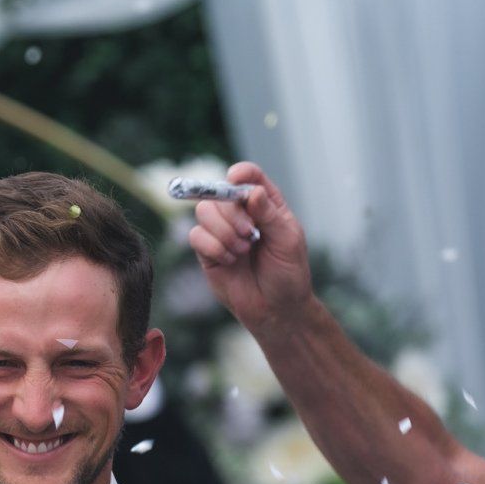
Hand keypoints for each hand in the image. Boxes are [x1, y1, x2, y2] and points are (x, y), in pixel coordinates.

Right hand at [185, 162, 314, 329]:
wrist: (275, 310)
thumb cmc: (288, 274)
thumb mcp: (288, 241)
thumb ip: (269, 214)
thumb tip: (251, 191)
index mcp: (266, 206)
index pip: (249, 177)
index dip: (240, 173)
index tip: (235, 178)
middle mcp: (241, 215)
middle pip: (220, 194)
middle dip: (233, 214)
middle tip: (250, 234)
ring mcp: (222, 232)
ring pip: (204, 212)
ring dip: (223, 232)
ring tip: (242, 251)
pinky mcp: (207, 251)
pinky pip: (196, 236)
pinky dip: (213, 247)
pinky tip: (229, 261)